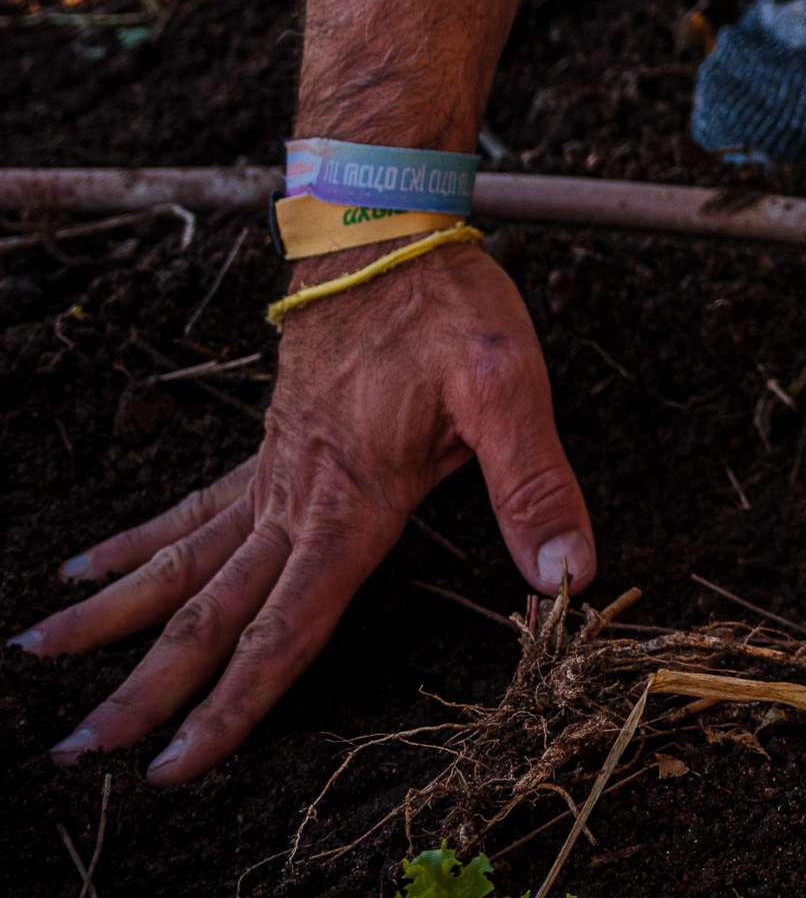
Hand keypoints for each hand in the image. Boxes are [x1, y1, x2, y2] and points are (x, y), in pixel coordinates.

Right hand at [18, 241, 591, 781]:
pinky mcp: (268, 445)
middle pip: (209, 613)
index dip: (235, 703)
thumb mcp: (510, 387)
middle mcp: (296, 501)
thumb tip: (567, 576)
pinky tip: (89, 569)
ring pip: (182, 564)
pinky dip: (139, 545)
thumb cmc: (444, 305)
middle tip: (79, 750)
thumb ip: (534, 486)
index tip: (177, 765)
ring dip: (115, 618)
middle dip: (145, 688)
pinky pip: (191, 509)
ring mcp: (272, 473)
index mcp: (350, 506)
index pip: (284, 629)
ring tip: (41, 656)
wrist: (383, 228)